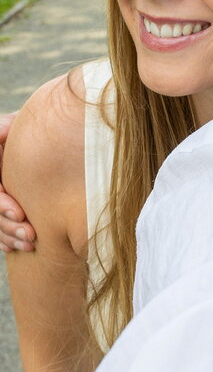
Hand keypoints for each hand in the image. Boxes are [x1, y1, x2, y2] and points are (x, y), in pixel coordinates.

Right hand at [0, 111, 34, 252]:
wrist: (49, 137)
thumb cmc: (33, 128)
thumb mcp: (16, 124)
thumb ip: (6, 127)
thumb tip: (2, 131)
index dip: (1, 204)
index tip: (21, 213)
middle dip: (7, 226)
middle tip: (32, 235)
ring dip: (10, 236)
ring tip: (32, 243)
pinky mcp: (4, 211)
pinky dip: (7, 240)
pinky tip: (21, 247)